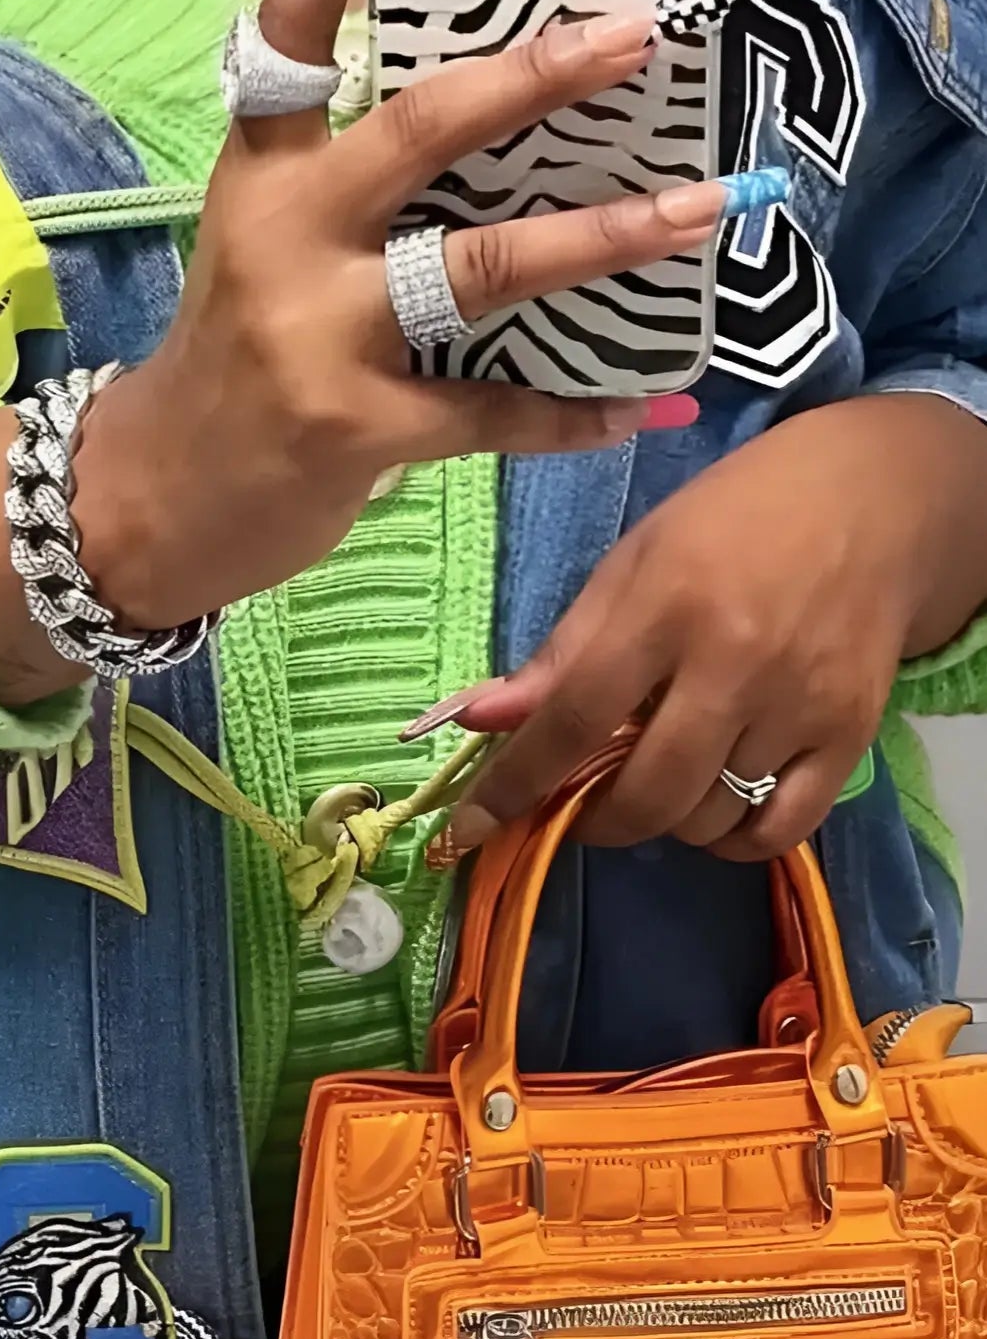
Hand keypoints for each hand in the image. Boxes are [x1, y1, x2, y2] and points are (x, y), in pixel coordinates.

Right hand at [71, 0, 729, 630]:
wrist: (153, 495)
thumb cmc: (232, 353)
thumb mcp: (265, 243)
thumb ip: (351, 185)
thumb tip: (498, 124)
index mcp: (261, 173)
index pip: (289, 37)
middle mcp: (286, 233)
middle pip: (421, 132)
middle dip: (536, 78)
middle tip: (636, 35)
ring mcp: (317, 332)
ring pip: (482, 269)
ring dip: (604, 239)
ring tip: (701, 209)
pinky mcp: (355, 427)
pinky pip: (492, 410)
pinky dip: (573, 409)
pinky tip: (641, 404)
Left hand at [442, 393, 986, 862]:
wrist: (869, 500)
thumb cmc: (731, 519)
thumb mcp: (632, 561)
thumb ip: (561, 649)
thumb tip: (481, 720)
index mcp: (666, 605)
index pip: (574, 717)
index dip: (515, 782)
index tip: (469, 826)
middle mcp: (735, 662)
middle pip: (646, 791)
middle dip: (593, 818)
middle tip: (578, 801)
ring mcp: (800, 705)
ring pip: (708, 818)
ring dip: (662, 820)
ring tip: (654, 779)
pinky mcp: (852, 734)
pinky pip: (781, 829)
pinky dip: (734, 838)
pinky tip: (713, 807)